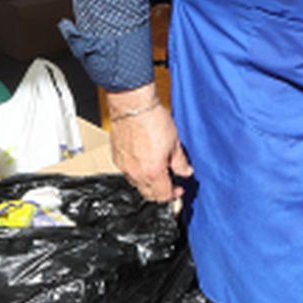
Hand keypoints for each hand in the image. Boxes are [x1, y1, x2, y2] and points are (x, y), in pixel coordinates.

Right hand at [108, 85, 192, 202]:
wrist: (133, 106)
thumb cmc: (153, 120)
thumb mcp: (175, 143)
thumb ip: (181, 162)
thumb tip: (186, 172)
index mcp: (153, 172)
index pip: (163, 196)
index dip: (173, 195)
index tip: (178, 189)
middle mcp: (136, 173)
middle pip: (148, 194)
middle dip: (160, 193)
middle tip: (170, 184)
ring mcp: (124, 166)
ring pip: (137, 184)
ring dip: (148, 183)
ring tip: (158, 172)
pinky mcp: (116, 158)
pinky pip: (127, 173)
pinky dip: (137, 173)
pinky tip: (144, 163)